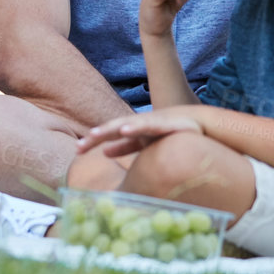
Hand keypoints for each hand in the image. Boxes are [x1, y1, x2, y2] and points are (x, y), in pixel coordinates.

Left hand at [76, 110, 203, 158]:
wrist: (197, 123)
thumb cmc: (167, 133)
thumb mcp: (143, 143)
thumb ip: (124, 146)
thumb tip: (104, 152)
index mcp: (131, 128)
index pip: (108, 134)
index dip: (92, 141)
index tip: (77, 150)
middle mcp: (137, 123)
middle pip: (112, 128)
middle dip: (96, 136)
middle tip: (79, 146)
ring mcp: (149, 121)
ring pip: (126, 125)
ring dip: (110, 129)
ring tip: (95, 134)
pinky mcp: (163, 122)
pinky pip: (147, 125)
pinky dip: (135, 127)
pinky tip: (124, 130)